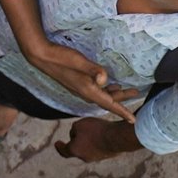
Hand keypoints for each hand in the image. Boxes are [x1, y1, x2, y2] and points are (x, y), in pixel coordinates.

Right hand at [24, 40, 138, 121]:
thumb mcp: (79, 62)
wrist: (41, 56)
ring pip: (101, 96)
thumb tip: (106, 79)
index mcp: (88, 90)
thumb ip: (94, 70)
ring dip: (114, 94)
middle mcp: (84, 92)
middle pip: (107, 100)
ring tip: (125, 89)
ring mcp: (79, 88)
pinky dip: (104, 90)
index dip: (122, 112)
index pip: (109, 104)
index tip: (133, 121)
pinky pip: (95, 92)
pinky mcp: (76, 83)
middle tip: (136, 92)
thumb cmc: (61, 58)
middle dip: (122, 99)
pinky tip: (107, 84)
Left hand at [54, 116, 127, 162]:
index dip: (60, 147)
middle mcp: (85, 157)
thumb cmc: (96, 130)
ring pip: (89, 148)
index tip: (57, 143)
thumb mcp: (79, 124)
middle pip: (77, 149)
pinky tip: (103, 133)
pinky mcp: (108, 155)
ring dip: (89, 141)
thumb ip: (74, 130)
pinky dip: (99, 141)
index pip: (64, 151)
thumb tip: (77, 134)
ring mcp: (98, 157)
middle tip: (79, 131)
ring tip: (94, 129)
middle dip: (76, 141)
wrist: (118, 138)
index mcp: (75, 151)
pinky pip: (100, 147)